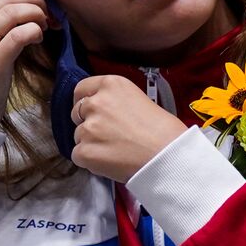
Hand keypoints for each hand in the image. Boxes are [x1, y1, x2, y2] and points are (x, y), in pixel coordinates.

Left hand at [69, 75, 187, 181]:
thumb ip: (116, 101)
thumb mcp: (140, 99)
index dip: (84, 101)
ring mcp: (89, 127)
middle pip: (77, 112)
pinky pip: (78, 155)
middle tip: (107, 134)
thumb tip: (106, 112)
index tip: (88, 110)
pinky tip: (109, 161)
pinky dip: (90, 161)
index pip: (81, 89)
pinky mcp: (85, 151)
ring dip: (91, 143)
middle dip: (88, 123)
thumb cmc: (164, 132)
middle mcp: (97, 102)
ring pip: (78, 136)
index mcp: (112, 85)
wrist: (168, 156)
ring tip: (115, 150)